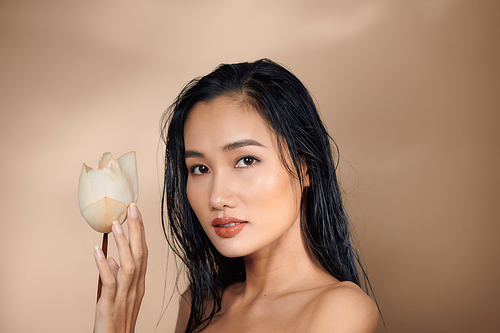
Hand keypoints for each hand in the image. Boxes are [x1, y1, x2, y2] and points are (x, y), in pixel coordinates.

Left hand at [93, 203, 147, 332]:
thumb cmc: (118, 320)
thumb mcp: (121, 295)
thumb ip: (117, 276)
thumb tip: (111, 258)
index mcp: (138, 282)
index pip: (143, 252)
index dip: (140, 232)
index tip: (136, 213)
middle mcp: (136, 286)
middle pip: (140, 254)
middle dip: (137, 230)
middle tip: (132, 208)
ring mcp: (125, 295)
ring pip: (129, 265)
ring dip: (123, 243)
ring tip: (116, 224)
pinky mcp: (111, 304)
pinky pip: (110, 282)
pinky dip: (104, 266)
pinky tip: (98, 252)